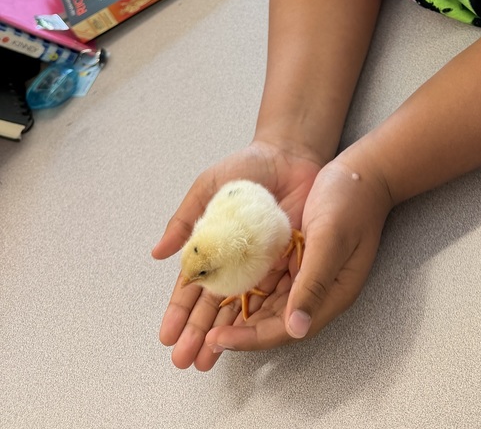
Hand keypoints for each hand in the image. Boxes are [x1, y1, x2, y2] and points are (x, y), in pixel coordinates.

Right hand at [153, 141, 321, 370]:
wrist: (290, 153)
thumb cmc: (247, 167)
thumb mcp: (209, 186)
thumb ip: (185, 219)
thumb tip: (157, 253)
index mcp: (212, 245)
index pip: (192, 286)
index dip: (178, 312)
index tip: (166, 336)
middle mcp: (235, 261)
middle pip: (213, 305)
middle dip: (196, 333)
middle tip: (183, 359)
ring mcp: (261, 265)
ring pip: (239, 308)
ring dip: (223, 334)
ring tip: (207, 358)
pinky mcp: (287, 263)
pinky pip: (273, 295)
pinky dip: (259, 317)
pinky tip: (247, 338)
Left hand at [200, 155, 392, 357]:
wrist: (363, 171)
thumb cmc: (352, 201)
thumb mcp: (331, 239)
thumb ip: (314, 283)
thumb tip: (296, 329)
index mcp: (331, 294)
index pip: (284, 329)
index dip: (249, 338)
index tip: (216, 339)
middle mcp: (317, 290)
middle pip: (272, 322)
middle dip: (237, 335)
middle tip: (199, 343)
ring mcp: (306, 273)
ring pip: (266, 304)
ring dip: (237, 316)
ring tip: (204, 326)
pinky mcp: (298, 256)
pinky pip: (268, 280)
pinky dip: (245, 287)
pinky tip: (222, 290)